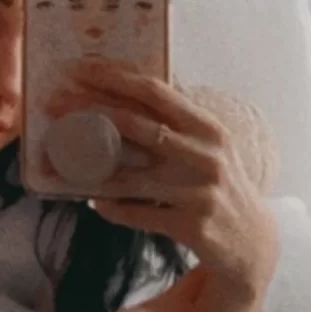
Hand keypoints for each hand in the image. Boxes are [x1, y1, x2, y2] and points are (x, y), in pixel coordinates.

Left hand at [48, 62, 279, 297]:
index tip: (81, 70)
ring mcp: (198, 192)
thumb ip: (178, 122)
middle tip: (56, 106)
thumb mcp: (211, 147)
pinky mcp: (190, 225)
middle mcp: (205, 156)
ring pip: (132, 176)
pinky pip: (139, 214)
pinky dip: (113, 207)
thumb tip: (128, 92)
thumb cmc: (221, 185)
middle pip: (139, 127)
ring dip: (92, 167)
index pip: (157, 93)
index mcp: (208, 128)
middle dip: (92, 113)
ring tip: (64, 155)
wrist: (254, 241)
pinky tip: (94, 200)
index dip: (116, 78)